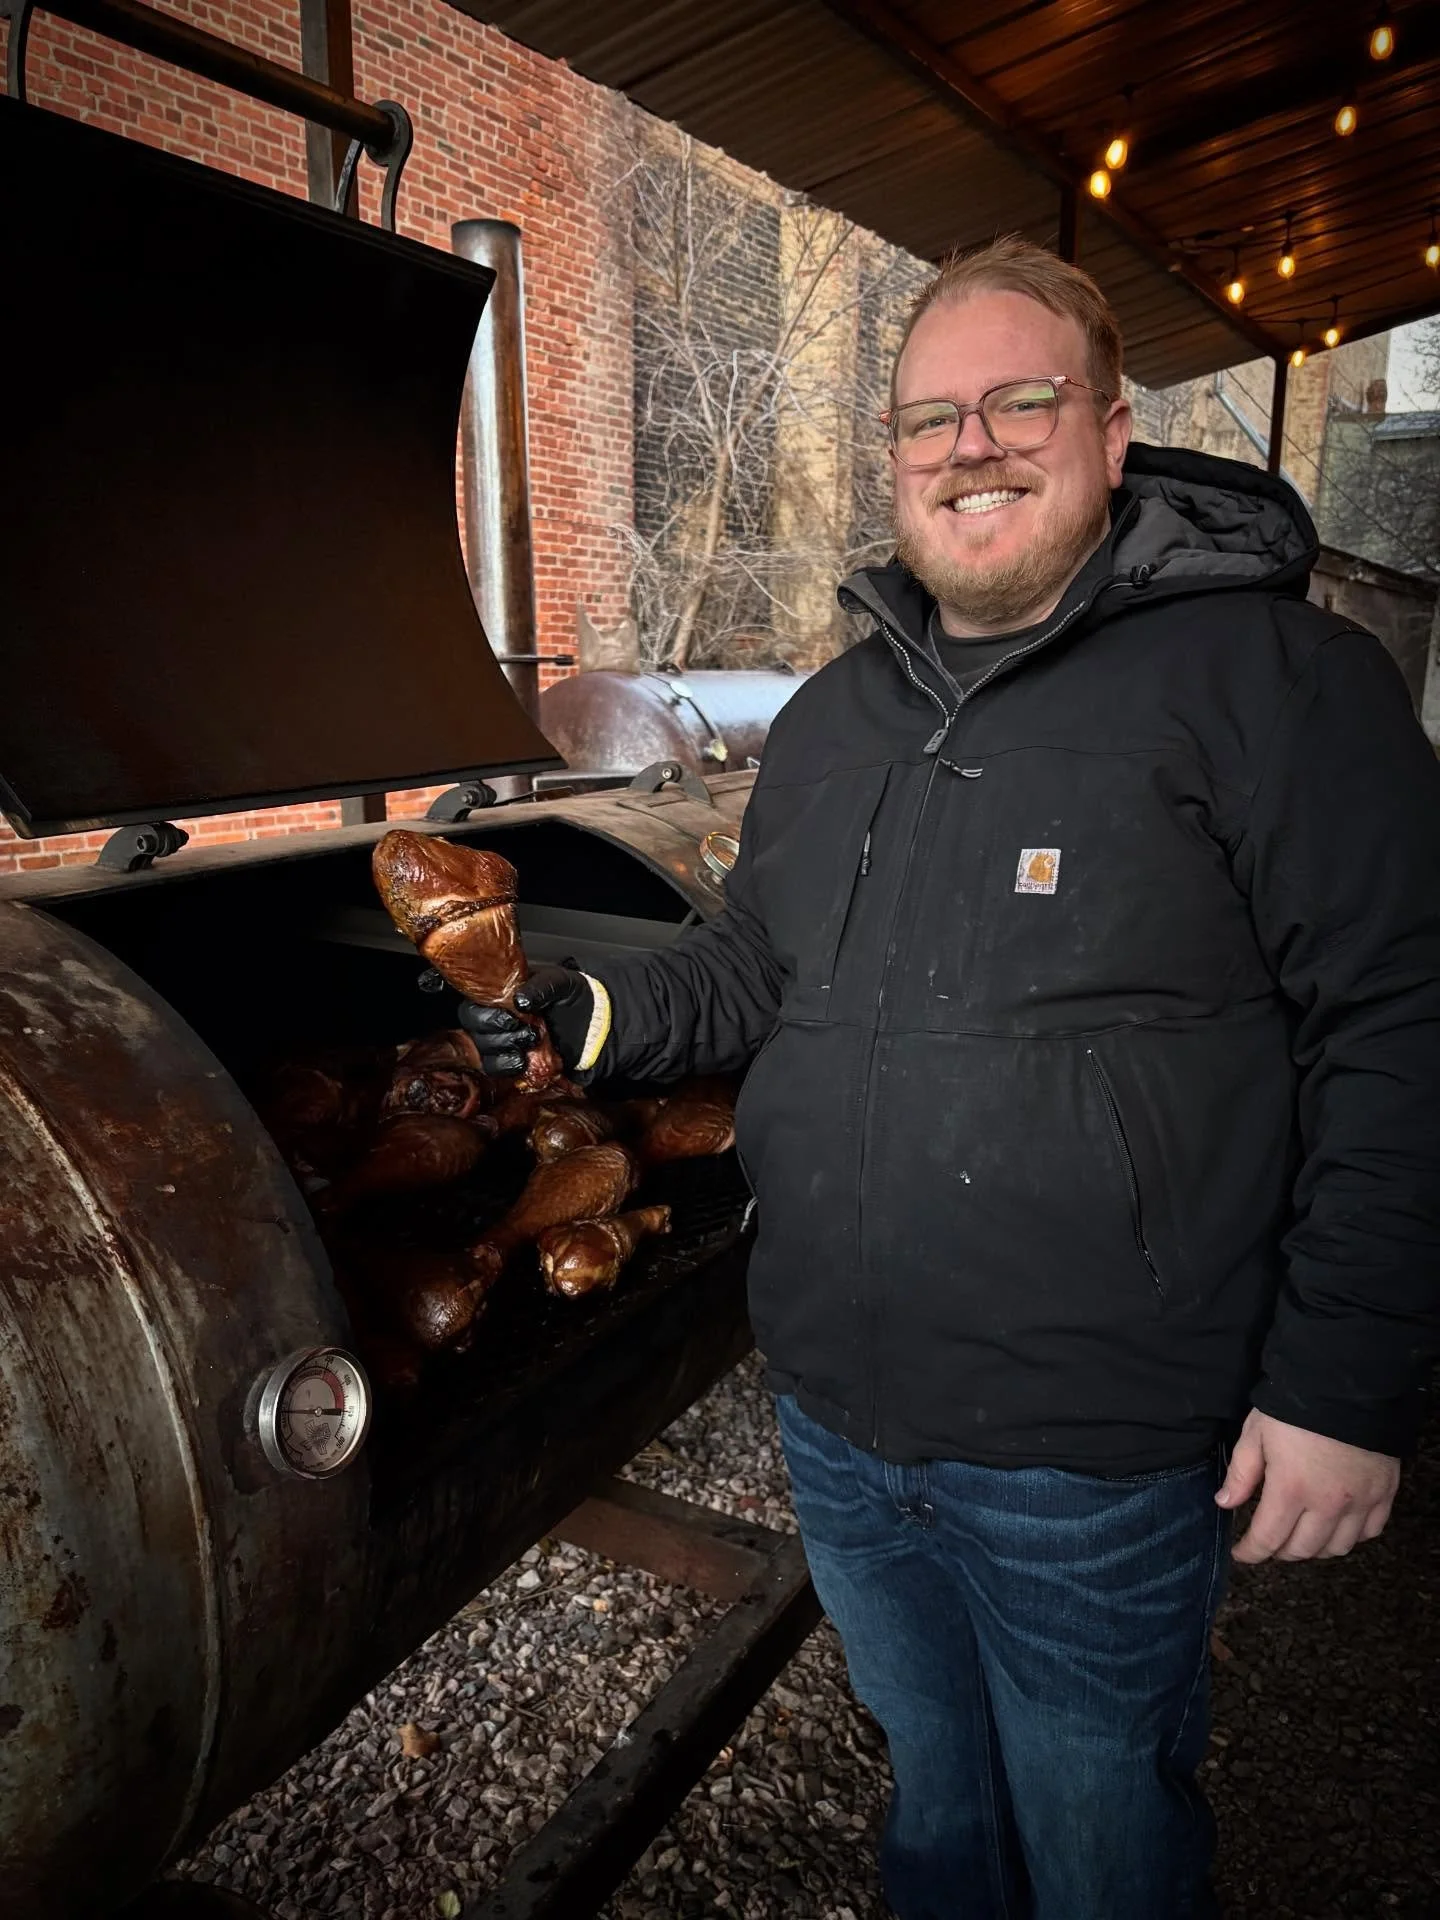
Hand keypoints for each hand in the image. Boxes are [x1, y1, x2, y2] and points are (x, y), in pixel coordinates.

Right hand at [457, 964, 593, 1075]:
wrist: (593, 1025)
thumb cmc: (572, 998)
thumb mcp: (561, 982)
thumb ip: (541, 986)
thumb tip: (520, 1001)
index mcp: (500, 995)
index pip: (472, 1006)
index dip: (485, 1015)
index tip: (512, 1018)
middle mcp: (495, 1018)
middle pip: (474, 1030)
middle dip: (498, 1033)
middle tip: (525, 1031)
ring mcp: (502, 1041)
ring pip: (483, 1051)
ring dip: (505, 1050)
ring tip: (531, 1043)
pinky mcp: (511, 1061)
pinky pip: (495, 1068)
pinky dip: (508, 1066)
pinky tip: (525, 1060)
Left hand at [1217, 1408, 1398, 1563]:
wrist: (1347, 1384)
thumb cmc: (1295, 1406)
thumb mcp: (1257, 1433)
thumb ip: (1242, 1473)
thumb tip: (1225, 1503)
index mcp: (1292, 1489)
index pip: (1268, 1539)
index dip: (1251, 1552)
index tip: (1241, 1553)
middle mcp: (1328, 1504)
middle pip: (1303, 1549)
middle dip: (1280, 1551)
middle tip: (1269, 1542)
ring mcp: (1360, 1501)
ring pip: (1338, 1548)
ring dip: (1315, 1548)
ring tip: (1301, 1536)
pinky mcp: (1384, 1492)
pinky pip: (1370, 1532)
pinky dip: (1352, 1536)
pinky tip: (1337, 1525)